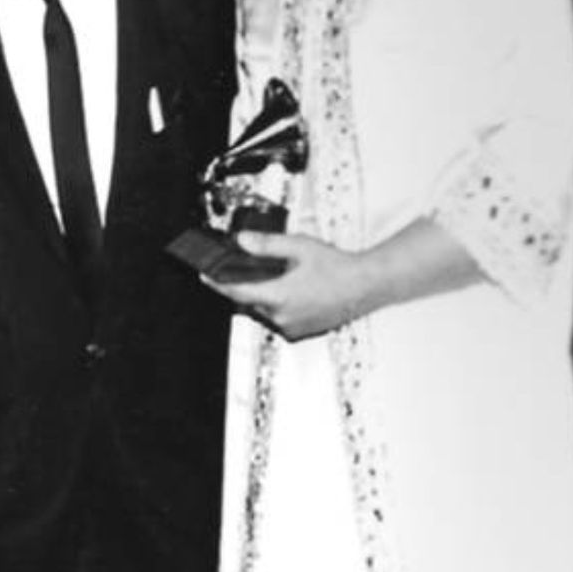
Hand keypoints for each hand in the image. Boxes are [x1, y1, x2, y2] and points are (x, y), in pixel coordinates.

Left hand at [203, 231, 376, 340]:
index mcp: (279, 296)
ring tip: (274, 277)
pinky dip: (276, 304)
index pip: (236, 291)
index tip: (205, 276)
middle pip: (249, 301)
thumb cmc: (338, 268)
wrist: (367, 285)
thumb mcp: (299, 247)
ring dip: (261, 295)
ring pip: (263, 310)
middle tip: (245, 269)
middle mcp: (283, 316)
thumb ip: (267, 244)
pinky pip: (279, 318)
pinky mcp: (302, 330)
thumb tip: (242, 241)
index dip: (217, 283)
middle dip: (243, 285)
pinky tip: (287, 289)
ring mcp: (293, 326)